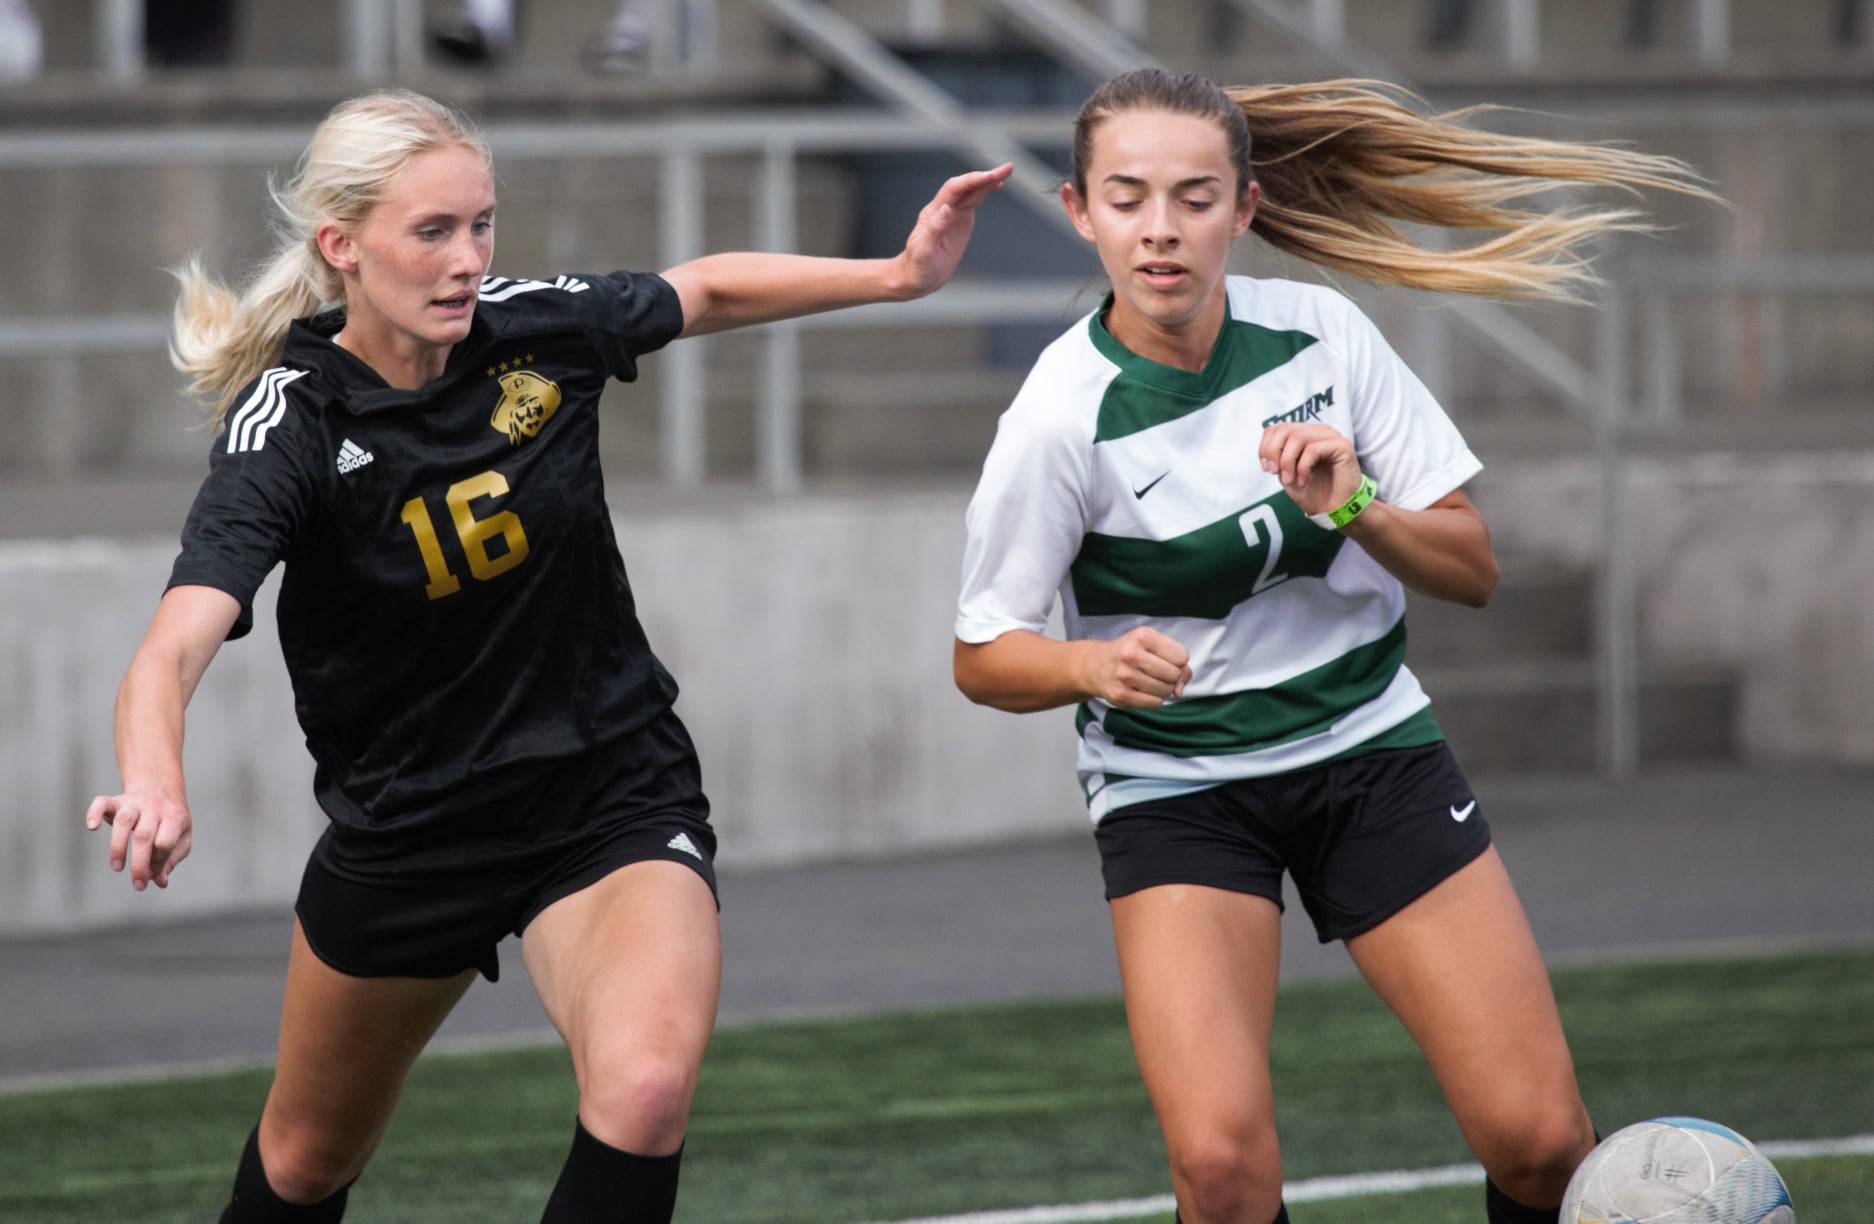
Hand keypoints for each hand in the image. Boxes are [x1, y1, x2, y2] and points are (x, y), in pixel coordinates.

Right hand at [85, 788, 192, 890]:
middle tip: (138, 884)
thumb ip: (171, 860)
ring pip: (124, 820)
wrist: (161, 787)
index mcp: (174, 817)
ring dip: (118, 846)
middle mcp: (154, 807)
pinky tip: (92, 827)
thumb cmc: (171, 821)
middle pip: (144, 835)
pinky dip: (94, 813)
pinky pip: (101, 803)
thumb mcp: (181, 839)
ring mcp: (134, 802)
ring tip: (117, 867)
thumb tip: (160, 882)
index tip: (153, 874)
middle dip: (139, 863)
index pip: (165, 842)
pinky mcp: (115, 800)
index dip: (159, 861)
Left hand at [891, 164, 1013, 298]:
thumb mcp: (924, 251)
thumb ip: (935, 229)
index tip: (990, 176)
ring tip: (1007, 171)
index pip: (954, 189)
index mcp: (934, 213)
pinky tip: (996, 186)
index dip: (972, 181)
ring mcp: (953, 214)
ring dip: (988, 181)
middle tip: (1007, 168)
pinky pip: (974, 202)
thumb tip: (946, 208)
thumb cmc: (917, 266)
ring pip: (972, 192)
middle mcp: (944, 208)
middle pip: (966, 186)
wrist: (917, 277)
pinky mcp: (961, 222)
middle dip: (986, 176)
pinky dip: (985, 192)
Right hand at [1081, 627, 1191, 708]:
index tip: (1166, 661)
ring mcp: (1125, 676)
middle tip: (1157, 673)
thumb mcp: (1151, 645)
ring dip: (1163, 689)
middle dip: (1172, 677)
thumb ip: (1176, 661)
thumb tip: (1180, 689)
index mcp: (1142, 636)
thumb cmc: (1129, 653)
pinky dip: (1154, 699)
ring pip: (1166, 690)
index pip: (1181, 656)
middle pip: (1174, 674)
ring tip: (1149, 681)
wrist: (1095, 666)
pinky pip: (1155, 703)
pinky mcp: (1121, 695)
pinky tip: (1143, 691)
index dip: (1179, 662)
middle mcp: (1131, 654)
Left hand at [1259, 423, 1362, 517]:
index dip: (1266, 446)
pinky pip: (1312, 450)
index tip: (1267, 468)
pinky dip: (1302, 468)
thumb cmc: (1313, 491)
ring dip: (1287, 462)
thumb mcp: (1287, 473)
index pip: (1279, 427)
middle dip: (1274, 452)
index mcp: (1306, 434)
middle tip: (1275, 473)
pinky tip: (1304, 481)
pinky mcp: (1342, 446)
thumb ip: (1277, 457)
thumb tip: (1266, 449)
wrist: (1335, 509)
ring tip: (1290, 480)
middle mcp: (1319, 431)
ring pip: (1298, 437)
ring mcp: (1332, 437)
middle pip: (1286, 429)